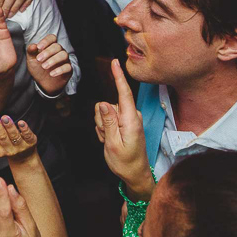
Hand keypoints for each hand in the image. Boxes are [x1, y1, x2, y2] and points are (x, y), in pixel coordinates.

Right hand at [0, 112, 36, 162]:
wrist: (23, 156)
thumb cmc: (4, 146)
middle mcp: (8, 150)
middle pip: (2, 137)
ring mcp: (20, 147)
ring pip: (14, 136)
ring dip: (9, 126)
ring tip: (5, 117)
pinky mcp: (31, 142)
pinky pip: (28, 136)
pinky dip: (25, 129)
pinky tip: (21, 122)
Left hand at [26, 34, 71, 94]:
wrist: (43, 82)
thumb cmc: (38, 68)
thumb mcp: (31, 60)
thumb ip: (31, 51)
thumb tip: (33, 45)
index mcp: (50, 46)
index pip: (52, 38)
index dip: (46, 41)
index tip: (39, 47)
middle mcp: (59, 51)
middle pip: (57, 46)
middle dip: (47, 52)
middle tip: (39, 59)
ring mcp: (65, 60)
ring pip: (64, 55)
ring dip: (53, 60)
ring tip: (44, 66)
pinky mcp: (68, 69)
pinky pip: (67, 67)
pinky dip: (59, 70)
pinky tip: (52, 74)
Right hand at [95, 59, 152, 200]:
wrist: (135, 174)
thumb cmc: (125, 162)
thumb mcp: (112, 143)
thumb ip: (108, 122)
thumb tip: (103, 103)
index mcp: (131, 120)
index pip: (123, 93)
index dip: (118, 77)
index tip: (115, 62)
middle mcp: (132, 116)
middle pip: (107, 105)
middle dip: (101, 120)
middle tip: (107, 138)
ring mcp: (129, 119)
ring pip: (105, 112)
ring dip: (103, 127)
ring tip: (110, 140)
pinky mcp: (126, 123)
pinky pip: (108, 119)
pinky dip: (106, 130)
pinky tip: (111, 140)